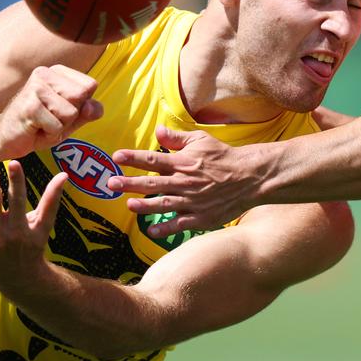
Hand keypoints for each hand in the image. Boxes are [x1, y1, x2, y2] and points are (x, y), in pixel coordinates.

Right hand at [0, 65, 102, 158]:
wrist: (6, 138)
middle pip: (82, 97)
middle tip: (51, 118)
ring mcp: (35, 88)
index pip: (90, 85)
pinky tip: (35, 129)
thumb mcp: (72, 117)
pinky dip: (50, 134)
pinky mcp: (29, 106)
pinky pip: (57, 126)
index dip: (82, 104)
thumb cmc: (41, 125)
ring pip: (71, 112)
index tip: (61, 109)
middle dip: (71, 116)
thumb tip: (92, 107)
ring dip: (60, 126)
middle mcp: (45, 73)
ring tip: (42, 124)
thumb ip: (90, 110)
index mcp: (57, 71)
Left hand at [106, 127, 265, 236]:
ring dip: (143, 206)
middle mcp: (184, 183)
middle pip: (152, 184)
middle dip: (129, 183)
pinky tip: (151, 230)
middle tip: (111, 183)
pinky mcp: (200, 218)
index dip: (133, 158)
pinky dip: (164, 229)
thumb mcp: (201, 140)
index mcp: (183, 163)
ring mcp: (192, 202)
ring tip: (128, 205)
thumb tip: (158, 130)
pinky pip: (178, 225)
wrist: (249, 177)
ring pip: (162, 205)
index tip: (117, 157)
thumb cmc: (223, 157)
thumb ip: (177, 138)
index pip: (153, 159)